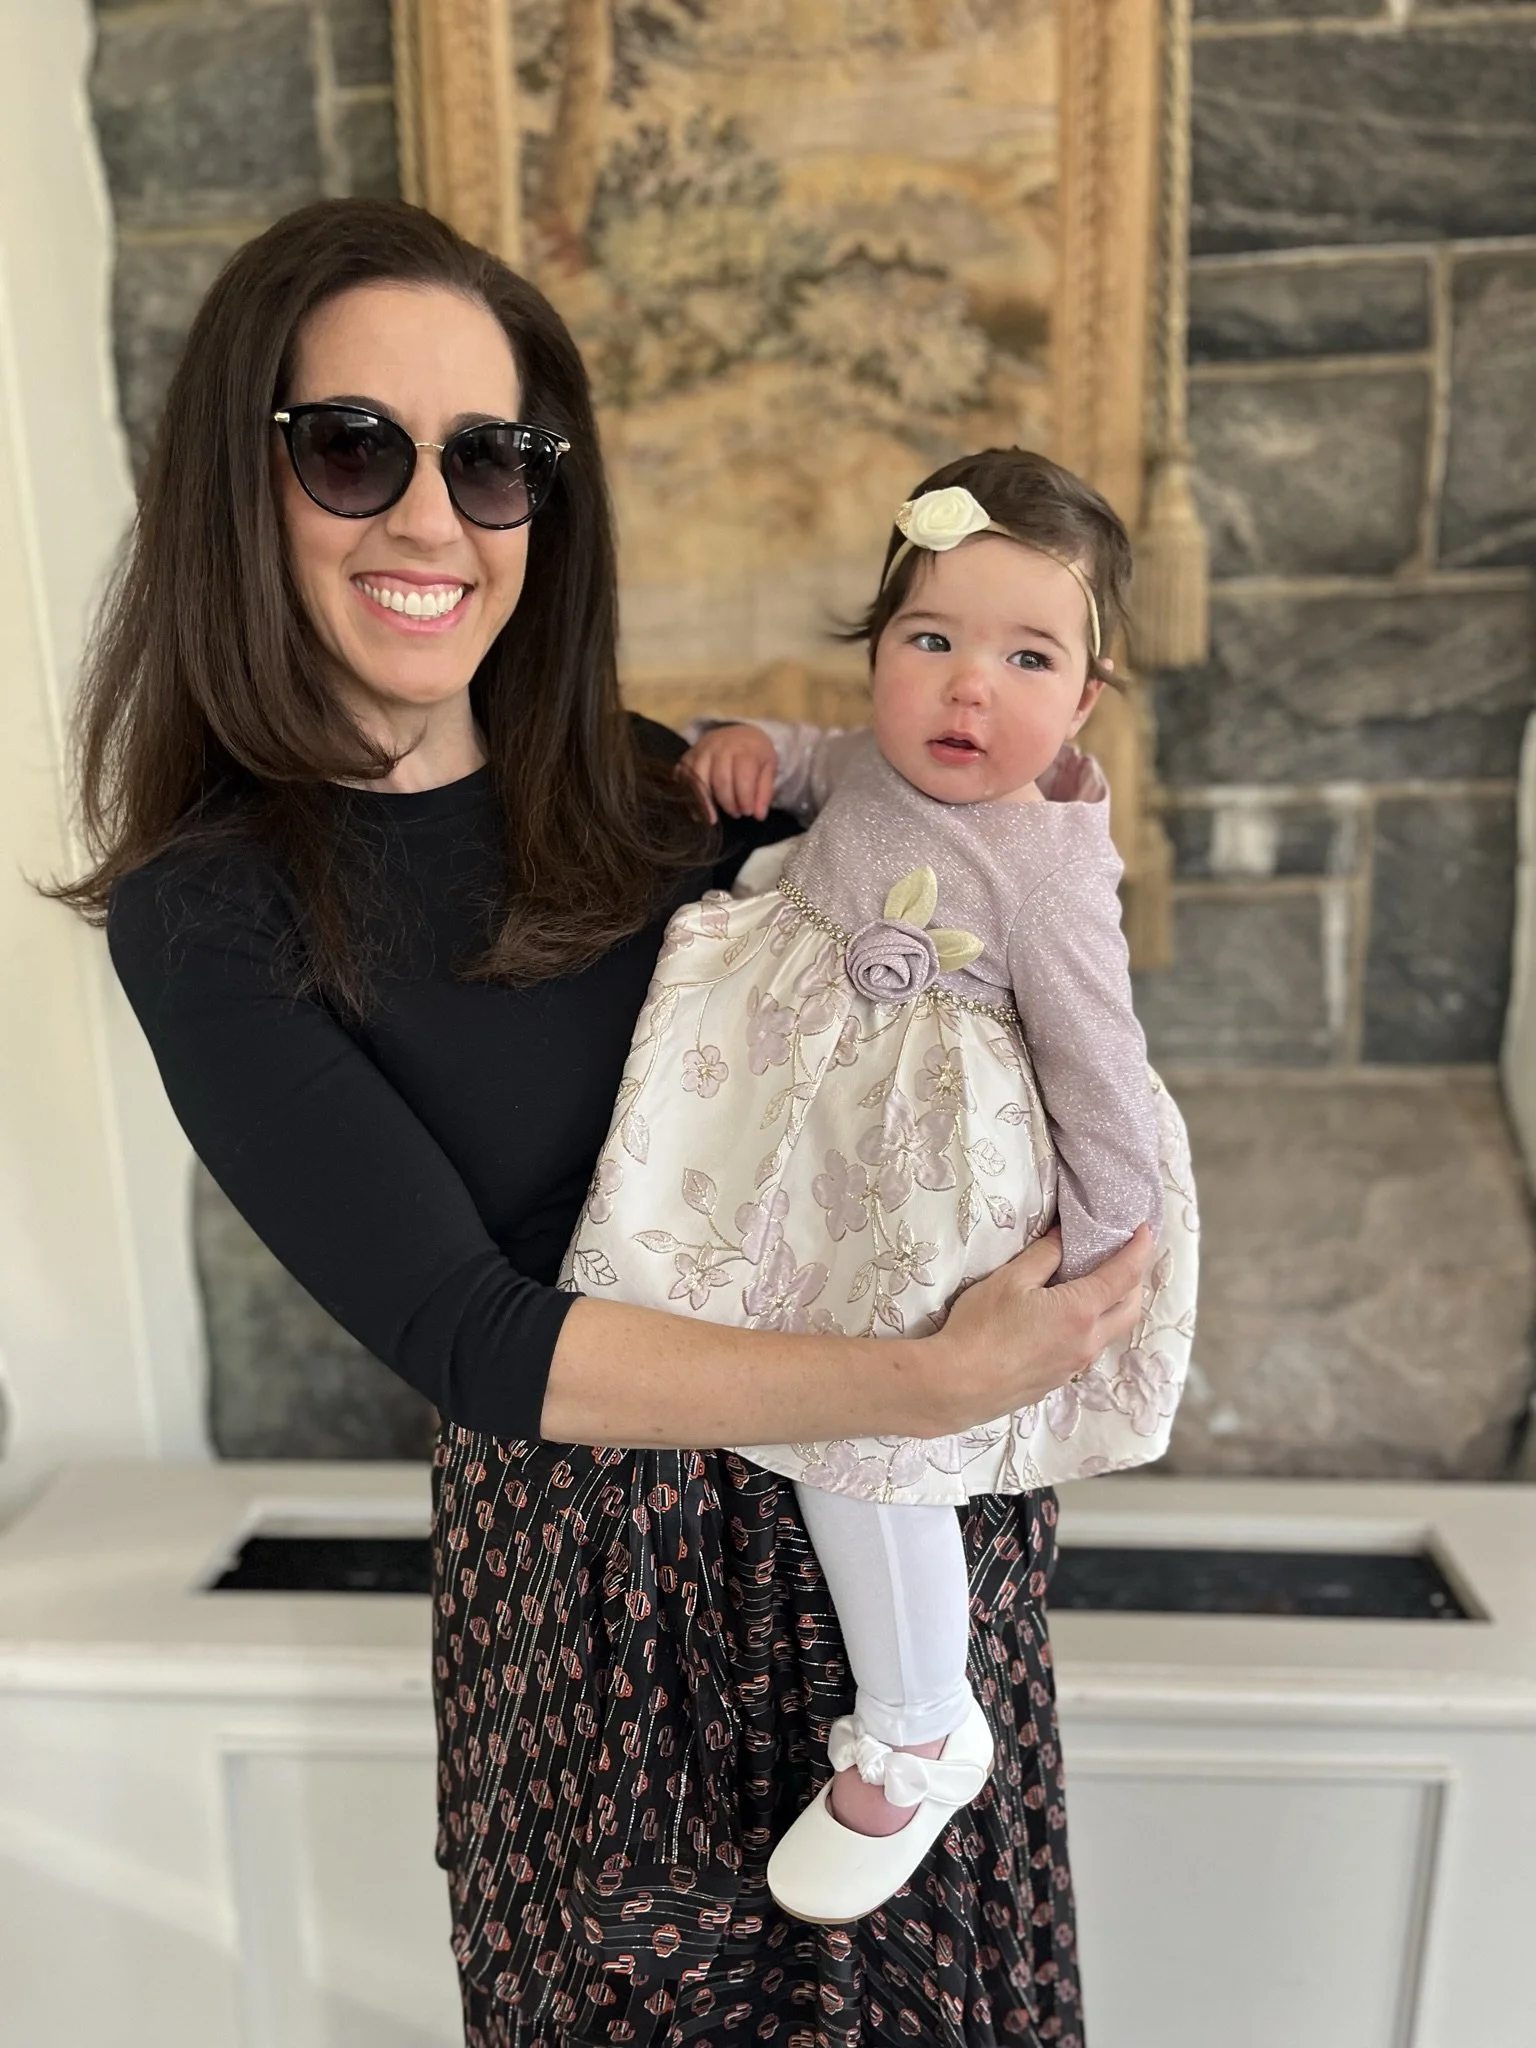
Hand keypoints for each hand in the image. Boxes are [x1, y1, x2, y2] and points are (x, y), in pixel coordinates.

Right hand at [681, 723, 777, 821]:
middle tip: (736, 813)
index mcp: (744, 749)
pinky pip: (682, 777)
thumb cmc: (755, 755)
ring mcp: (701, 751)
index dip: (745, 799)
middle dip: (728, 803)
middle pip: (720, 781)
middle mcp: (720, 747)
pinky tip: (696, 810)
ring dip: (706, 803)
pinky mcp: (688, 756)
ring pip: (698, 779)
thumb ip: (765, 792)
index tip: (748, 812)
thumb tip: (759, 816)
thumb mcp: (769, 768)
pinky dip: (687, 795)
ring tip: (714, 817)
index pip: (742, 778)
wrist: (739, 734)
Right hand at [922, 1226, 1154, 1435]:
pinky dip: (1093, 1326)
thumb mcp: (1010, 1280)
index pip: (1124, 1276)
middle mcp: (1087, 1342)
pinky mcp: (1059, 1380)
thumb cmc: (980, 1328)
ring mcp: (1075, 1365)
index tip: (1146, 1231)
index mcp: (1080, 1312)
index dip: (1139, 1250)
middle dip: (1135, 1281)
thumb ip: (1044, 1255)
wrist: (957, 1385)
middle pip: (1131, 1309)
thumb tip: (1064, 1237)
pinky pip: (1089, 1348)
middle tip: (1123, 1257)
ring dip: (1115, 1306)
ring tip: (1097, 1284)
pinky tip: (1068, 1318)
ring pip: (1111, 1332)